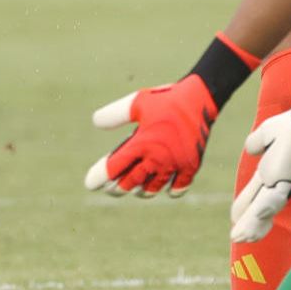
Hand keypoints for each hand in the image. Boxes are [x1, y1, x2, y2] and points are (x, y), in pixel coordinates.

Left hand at [82, 75, 218, 197]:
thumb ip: (114, 114)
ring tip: (136, 189)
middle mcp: (157, 158)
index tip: (90, 184)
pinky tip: (165, 189)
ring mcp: (175, 165)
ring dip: (142, 190)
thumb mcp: (136, 102)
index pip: (114, 167)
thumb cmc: (165, 100)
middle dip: (119, 187)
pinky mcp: (191, 166)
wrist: (200, 99)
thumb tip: (96, 122)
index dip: (100, 177)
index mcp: (141, 143)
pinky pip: (179, 187)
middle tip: (111, 189)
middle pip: (132, 182)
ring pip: (153, 188)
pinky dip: (171, 191)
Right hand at [228, 102, 290, 242]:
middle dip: (247, 224)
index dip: (243, 209)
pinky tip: (255, 220)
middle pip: (257, 208)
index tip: (234, 222)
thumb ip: (255, 144)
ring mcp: (280, 183)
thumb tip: (251, 150)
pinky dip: (262, 211)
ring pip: (263, 210)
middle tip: (236, 238)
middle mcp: (274, 182)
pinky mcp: (286, 181)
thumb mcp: (264, 135)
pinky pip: (272, 199)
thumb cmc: (288, 126)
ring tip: (240, 237)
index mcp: (267, 174)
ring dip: (251, 224)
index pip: (252, 196)